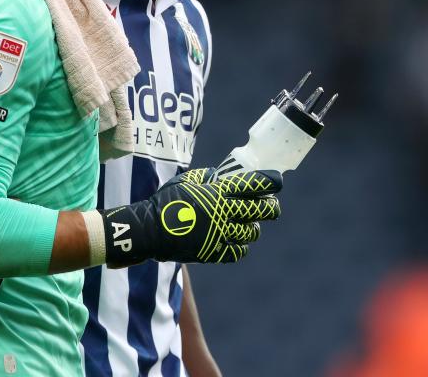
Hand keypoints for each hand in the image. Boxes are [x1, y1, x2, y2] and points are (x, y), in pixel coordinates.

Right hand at [99, 168, 281, 266]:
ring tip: (253, 226)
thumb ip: (203, 177)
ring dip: (254, 228)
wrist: (149, 230)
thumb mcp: (184, 182)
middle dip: (271, 208)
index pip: (251, 184)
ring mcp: (219, 233)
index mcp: (216, 192)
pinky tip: (240, 244)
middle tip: (273, 207)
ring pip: (250, 232)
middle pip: (258, 210)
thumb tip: (216, 175)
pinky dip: (241, 247)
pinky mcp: (213, 251)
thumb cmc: (165, 202)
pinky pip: (236, 252)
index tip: (278, 180)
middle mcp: (222, 212)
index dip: (268, 181)